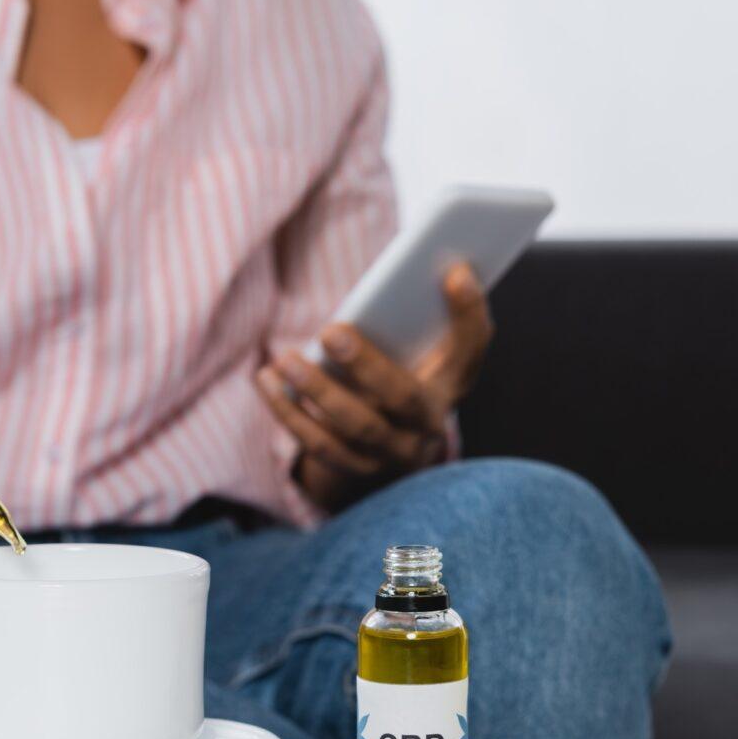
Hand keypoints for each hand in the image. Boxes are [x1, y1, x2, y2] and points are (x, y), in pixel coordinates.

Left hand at [256, 262, 493, 509]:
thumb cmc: (399, 375)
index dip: (469, 313)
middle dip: (366, 365)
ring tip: (284, 360)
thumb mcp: (417, 350)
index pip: (471, 349)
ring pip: (356, 427)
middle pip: (404, 397)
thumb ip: (416, 316)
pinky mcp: (358, 470)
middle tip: (330, 330)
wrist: (392, 446)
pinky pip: (319, 445)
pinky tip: (266, 380)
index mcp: (452, 384)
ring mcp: (395, 453)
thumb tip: (417, 268)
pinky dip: (288, 412)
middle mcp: (430, 424)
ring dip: (317, 391)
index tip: (454, 272)